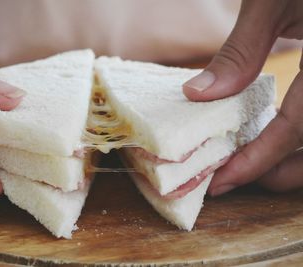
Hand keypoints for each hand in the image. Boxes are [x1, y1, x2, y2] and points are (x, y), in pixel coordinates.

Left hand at [182, 0, 302, 195]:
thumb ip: (241, 51)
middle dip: (281, 172)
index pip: (297, 129)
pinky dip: (300, 135)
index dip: (259, 161)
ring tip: (252, 162)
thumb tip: (197, 94)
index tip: (223, 181)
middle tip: (235, 177)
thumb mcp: (272, 2)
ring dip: (294, 160)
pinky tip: (275, 133)